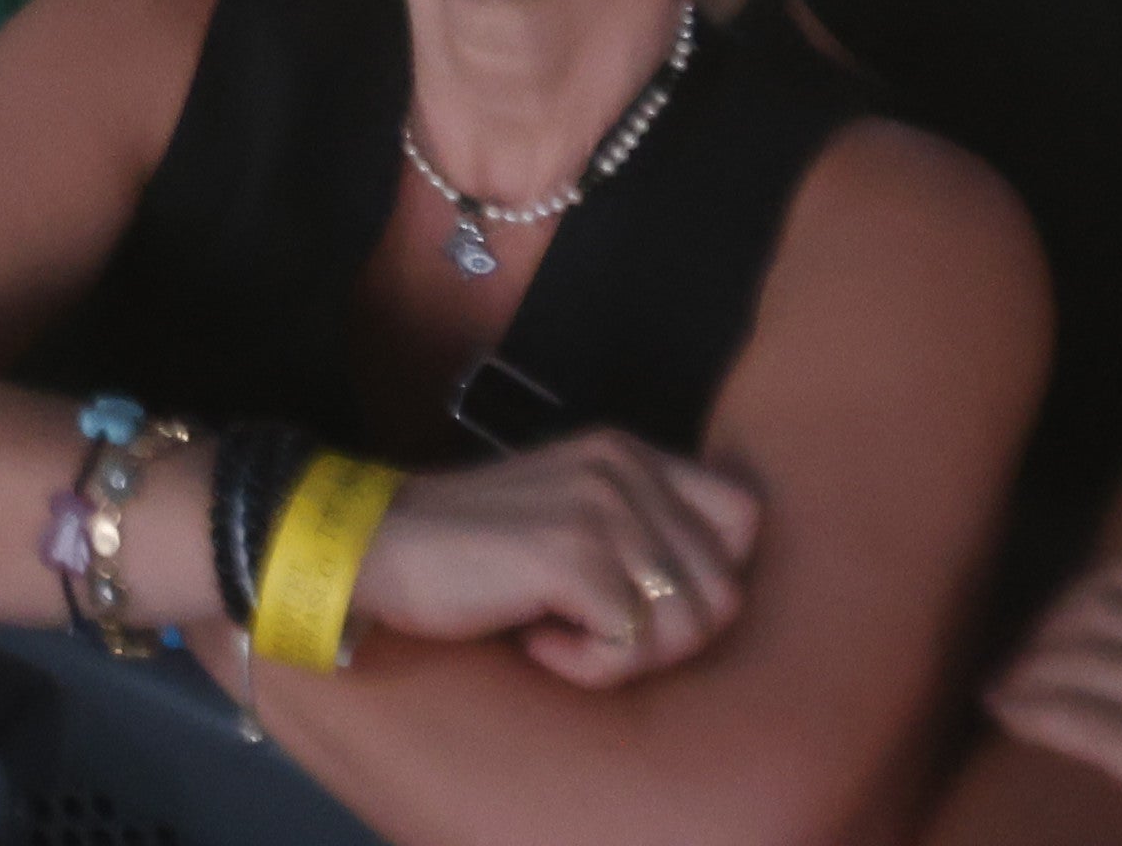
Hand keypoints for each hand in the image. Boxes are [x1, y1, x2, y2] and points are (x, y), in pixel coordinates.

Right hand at [341, 429, 764, 688]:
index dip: (711, 578)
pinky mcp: (571, 556)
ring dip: (627, 658)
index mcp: (630, 453)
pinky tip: (540, 642)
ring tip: (564, 634)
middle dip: (669, 639)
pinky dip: (588, 668)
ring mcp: (600, 509)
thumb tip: (712, 596)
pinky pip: (630, 648)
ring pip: (687, 625)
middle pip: (724, 590)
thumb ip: (639, 525)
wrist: (377, 545)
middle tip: (600, 634)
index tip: (646, 601)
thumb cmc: (473, 550)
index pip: (744, 518)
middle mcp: (625, 469)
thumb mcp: (570, 510)